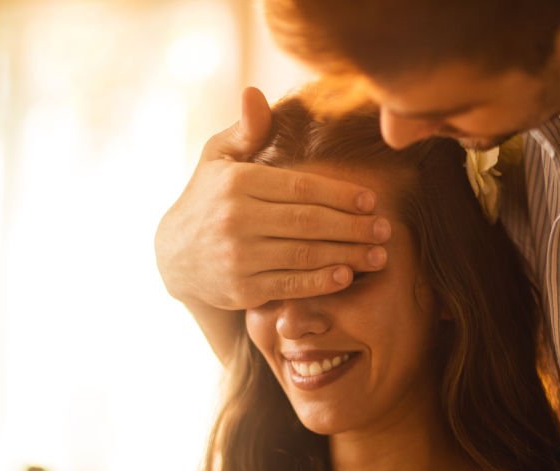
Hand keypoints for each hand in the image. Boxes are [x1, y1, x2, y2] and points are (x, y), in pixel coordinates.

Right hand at [154, 86, 391, 311]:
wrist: (173, 256)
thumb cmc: (207, 200)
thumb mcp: (217, 159)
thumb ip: (244, 131)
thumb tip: (255, 93)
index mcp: (237, 183)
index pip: (300, 187)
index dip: (340, 194)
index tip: (371, 200)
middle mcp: (237, 219)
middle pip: (308, 222)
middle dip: (352, 227)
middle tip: (386, 230)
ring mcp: (239, 257)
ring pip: (303, 255)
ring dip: (346, 256)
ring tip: (378, 256)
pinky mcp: (242, 289)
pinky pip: (289, 285)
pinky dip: (319, 282)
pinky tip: (346, 276)